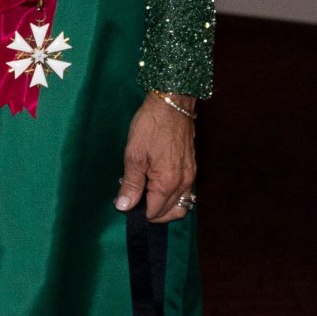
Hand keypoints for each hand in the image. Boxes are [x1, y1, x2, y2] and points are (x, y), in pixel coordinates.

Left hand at [115, 92, 196, 222]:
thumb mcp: (133, 155)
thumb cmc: (150, 126)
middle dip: (151, 212)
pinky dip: (172, 196)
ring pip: (182, 204)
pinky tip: (156, 185)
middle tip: (133, 200)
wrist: (172, 103)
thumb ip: (130, 184)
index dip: (138, 212)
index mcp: (168, 182)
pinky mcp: (192, 167)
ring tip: (145, 194)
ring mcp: (191, 175)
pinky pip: (185, 192)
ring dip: (164, 206)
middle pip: (171, 212)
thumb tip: (124, 206)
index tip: (125, 202)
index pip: (155, 212)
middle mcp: (184, 183)